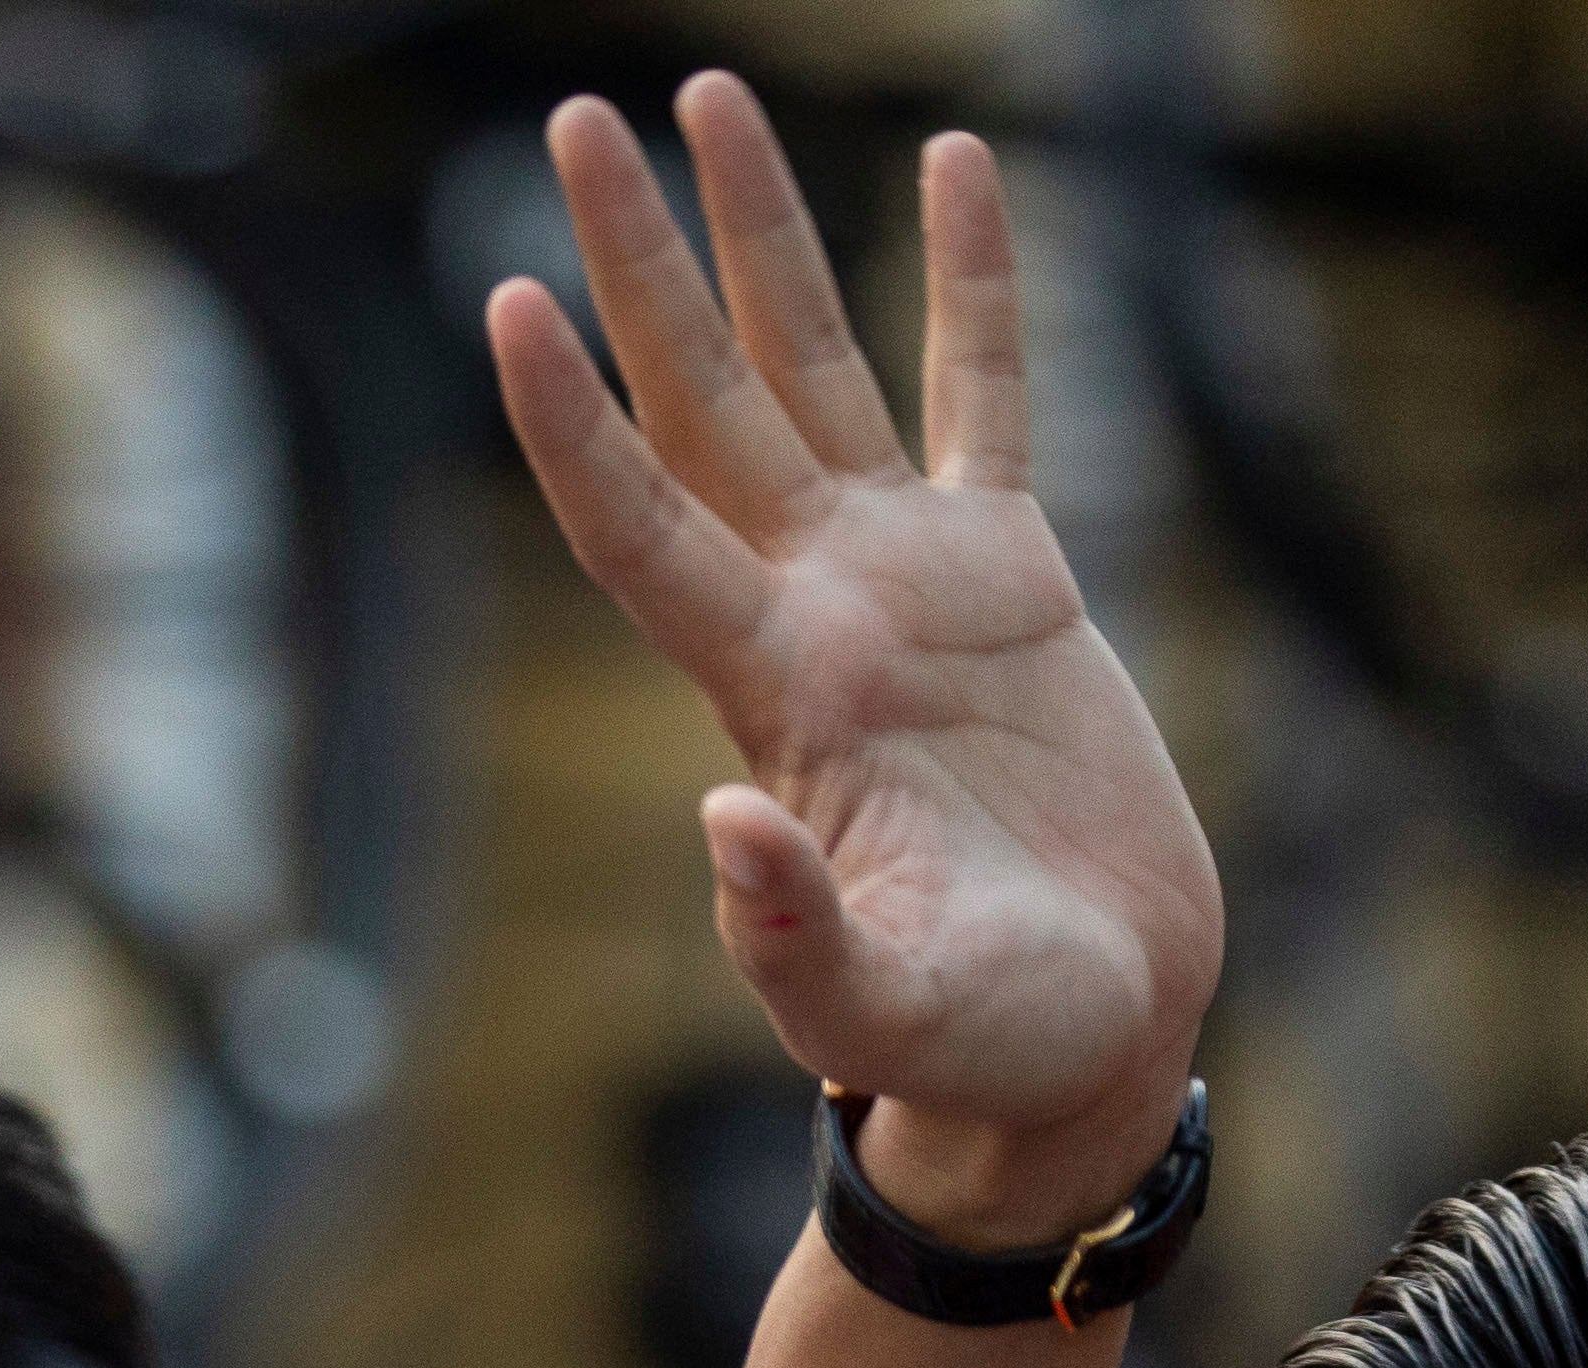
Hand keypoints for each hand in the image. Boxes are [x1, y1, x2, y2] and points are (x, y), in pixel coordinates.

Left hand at [495, 76, 1221, 1243]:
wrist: (1079, 1045)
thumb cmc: (973, 1050)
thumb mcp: (881, 1017)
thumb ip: (791, 939)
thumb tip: (718, 824)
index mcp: (774, 700)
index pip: (638, 531)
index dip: (573, 424)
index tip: (507, 298)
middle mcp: (816, 613)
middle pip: (699, 401)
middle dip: (636, 263)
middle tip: (570, 121)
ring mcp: (908, 584)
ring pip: (811, 366)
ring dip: (759, 237)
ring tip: (707, 98)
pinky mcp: (1014, 578)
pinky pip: (982, 392)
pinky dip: (975, 279)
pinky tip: (953, 161)